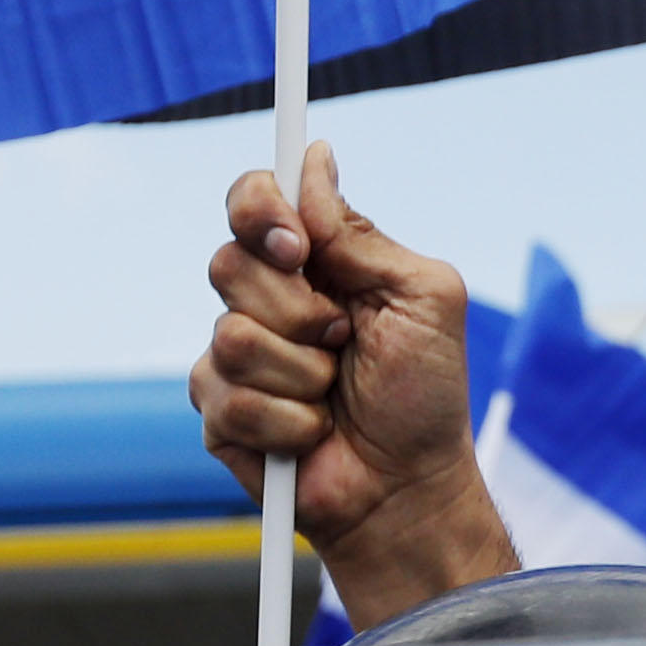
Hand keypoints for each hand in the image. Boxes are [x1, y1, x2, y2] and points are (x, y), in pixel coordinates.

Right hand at [193, 143, 511, 621]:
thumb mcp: (420, 298)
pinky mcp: (220, 413)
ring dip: (302, 373)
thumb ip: (360, 234)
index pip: (253, 200)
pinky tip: (312, 433)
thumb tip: (315, 158)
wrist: (409, 486)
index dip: (260, 210)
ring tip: (334, 395)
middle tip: (342, 340)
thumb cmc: (425, 394)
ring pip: (233, 336)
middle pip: (229, 263)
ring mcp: (237, 357)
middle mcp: (267, 300)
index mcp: (313, 262)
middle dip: (299, 310)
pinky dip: (288, 421)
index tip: (296, 245)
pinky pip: (230, 397)